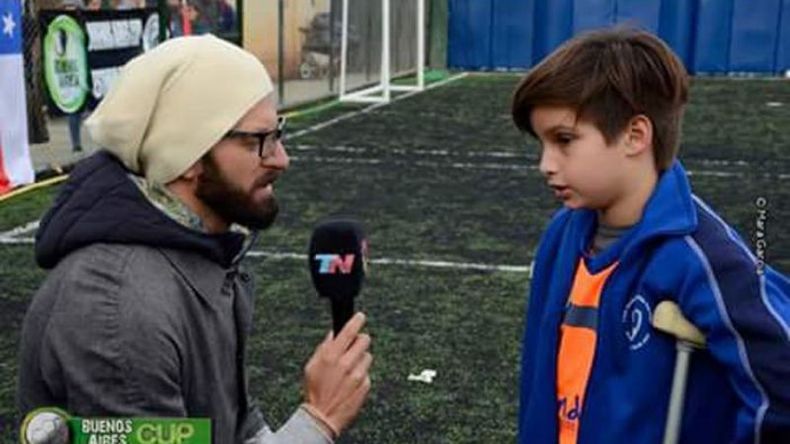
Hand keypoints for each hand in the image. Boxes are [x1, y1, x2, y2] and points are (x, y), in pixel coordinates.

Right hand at [303, 312, 372, 435]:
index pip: (349, 331)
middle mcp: (346, 363)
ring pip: (368, 356)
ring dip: (361, 359)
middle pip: (364, 340)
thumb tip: (333, 335)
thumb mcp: (311, 366)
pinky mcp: (365, 385)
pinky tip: (351, 382)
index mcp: (331, 356)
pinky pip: (368, 373)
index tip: (360, 316)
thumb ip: (323, 348)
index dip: (357, 321)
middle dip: (360, 340)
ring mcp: (358, 375)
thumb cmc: (315, 392)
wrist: (323, 417)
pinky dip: (362, 374)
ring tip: (350, 369)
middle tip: (354, 346)